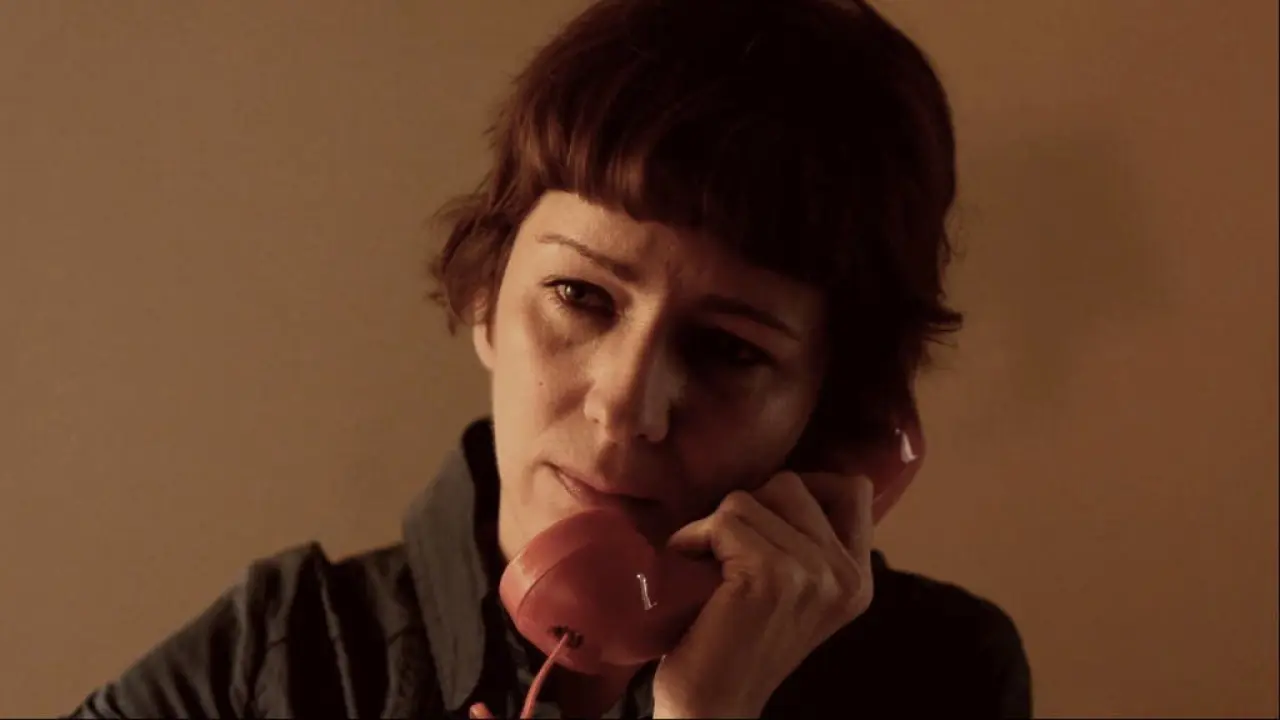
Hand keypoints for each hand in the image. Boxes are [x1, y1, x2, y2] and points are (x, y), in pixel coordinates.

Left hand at [651, 471, 874, 717]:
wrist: (713, 706)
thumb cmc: (737, 641)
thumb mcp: (795, 589)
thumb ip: (806, 541)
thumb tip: (780, 480)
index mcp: (858, 577)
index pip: (855, 489)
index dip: (806, 485)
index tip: (768, 514)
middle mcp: (846, 575)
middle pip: (792, 485)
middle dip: (748, 508)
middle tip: (728, 552)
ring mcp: (812, 574)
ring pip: (749, 499)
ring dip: (716, 526)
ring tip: (709, 566)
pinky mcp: (771, 575)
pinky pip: (723, 520)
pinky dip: (693, 537)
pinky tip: (689, 567)